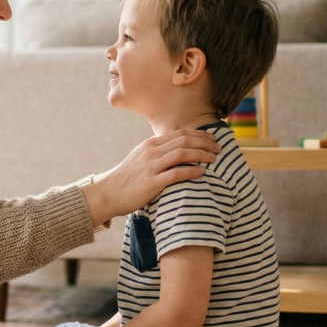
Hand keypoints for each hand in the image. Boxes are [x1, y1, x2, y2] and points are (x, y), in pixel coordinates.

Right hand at [81, 129, 219, 224]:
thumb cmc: (127, 178)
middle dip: (204, 142)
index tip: (211, 139)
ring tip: (213, 159)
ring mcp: (151, 167)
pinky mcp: (151, 183)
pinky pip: (176, 173)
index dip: (198, 134)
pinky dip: (192, 171)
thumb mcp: (140, 157)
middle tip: (218, 148)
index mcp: (149, 144)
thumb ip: (157, 150)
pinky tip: (202, 172)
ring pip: (182, 153)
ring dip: (201, 154)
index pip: (179, 133)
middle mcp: (151, 152)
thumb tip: (176, 143)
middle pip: (184, 140)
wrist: (108, 193)